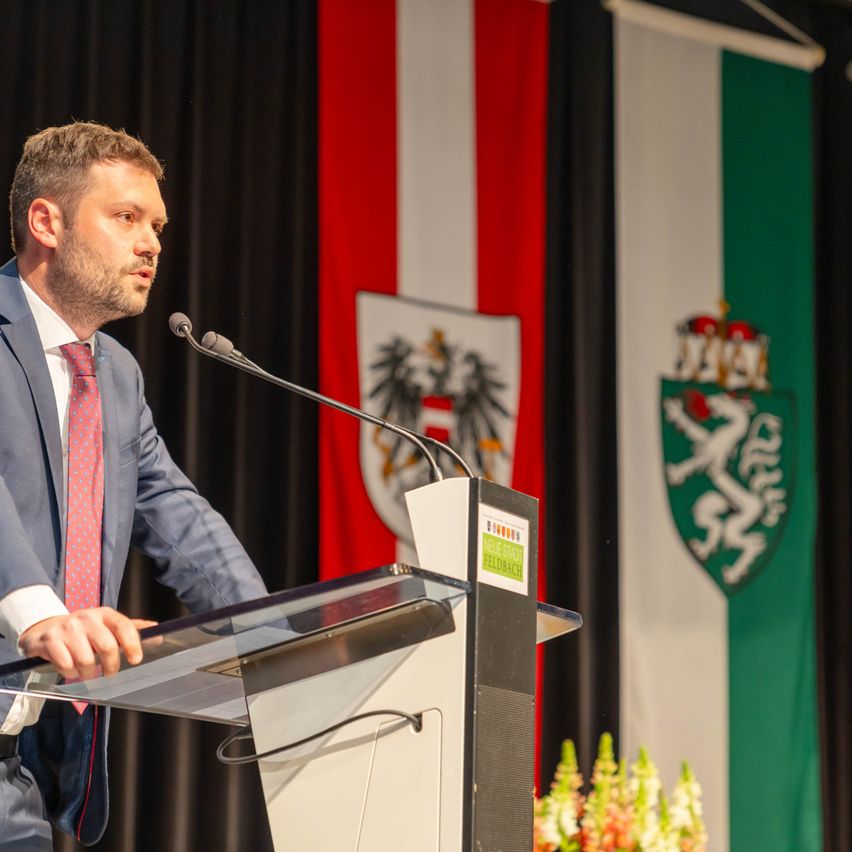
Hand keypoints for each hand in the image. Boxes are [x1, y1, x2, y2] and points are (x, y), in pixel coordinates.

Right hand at [19, 608, 157, 679]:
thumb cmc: (84, 631)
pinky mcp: (50, 640)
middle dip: (111, 665)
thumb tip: (158, 632)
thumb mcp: (107, 626)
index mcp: (104, 614)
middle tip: (110, 672)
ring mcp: (67, 628)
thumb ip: (131, 630)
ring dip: (88, 672)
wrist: (46, 629)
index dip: (132, 643)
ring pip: (86, 660)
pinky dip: (70, 673)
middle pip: (107, 646)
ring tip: (87, 670)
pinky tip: (71, 669)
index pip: (124, 626)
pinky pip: (66, 665)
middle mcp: (87, 618)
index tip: (136, 659)